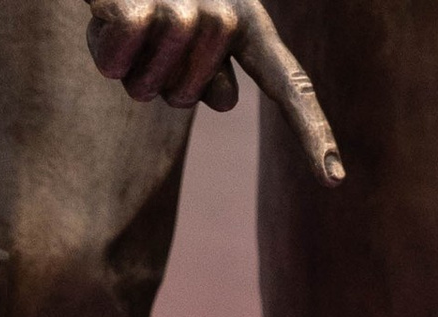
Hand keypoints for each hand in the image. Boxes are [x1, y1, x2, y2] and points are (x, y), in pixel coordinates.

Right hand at [83, 0, 342, 182]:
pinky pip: (116, 65)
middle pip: (187, 99)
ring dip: (126, 64)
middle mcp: (226, 14)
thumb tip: (224, 98)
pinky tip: (103, 12)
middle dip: (157, 77)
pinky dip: (103, 50)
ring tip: (128, 13)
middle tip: (147, 26)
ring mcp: (184, 8)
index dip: (311, 132)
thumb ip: (211, 70)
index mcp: (248, 21)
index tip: (334, 179)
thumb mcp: (190, 22)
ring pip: (149, 89)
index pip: (288, 83)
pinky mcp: (138, 8)